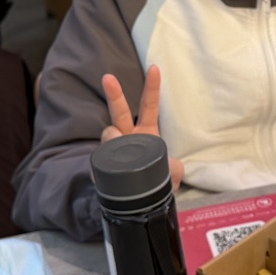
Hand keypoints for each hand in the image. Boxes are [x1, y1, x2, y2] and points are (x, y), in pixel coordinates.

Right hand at [101, 68, 184, 189]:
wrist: (134, 207)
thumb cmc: (153, 184)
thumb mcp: (171, 175)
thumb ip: (175, 169)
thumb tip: (173, 167)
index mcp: (145, 134)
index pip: (149, 106)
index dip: (152, 88)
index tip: (155, 68)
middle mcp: (127, 138)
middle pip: (119, 111)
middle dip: (114, 94)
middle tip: (108, 77)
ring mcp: (112, 151)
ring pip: (109, 135)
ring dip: (114, 138)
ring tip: (121, 149)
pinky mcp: (101, 166)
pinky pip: (100, 159)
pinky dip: (107, 162)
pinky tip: (112, 171)